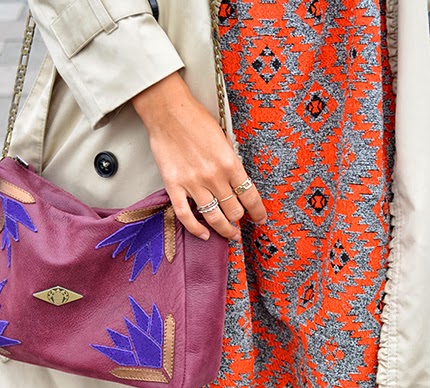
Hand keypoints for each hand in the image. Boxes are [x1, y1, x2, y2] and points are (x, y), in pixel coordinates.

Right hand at [132, 72, 266, 240]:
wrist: (168, 112)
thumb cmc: (196, 120)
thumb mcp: (224, 138)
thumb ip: (231, 161)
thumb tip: (237, 181)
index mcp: (230, 163)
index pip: (250, 196)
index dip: (258, 212)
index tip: (260, 219)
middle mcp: (214, 176)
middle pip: (233, 210)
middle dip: (239, 219)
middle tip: (239, 223)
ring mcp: (193, 183)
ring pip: (214, 217)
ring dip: (224, 229)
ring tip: (229, 235)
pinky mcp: (174, 186)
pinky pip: (185, 215)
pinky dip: (196, 229)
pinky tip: (204, 235)